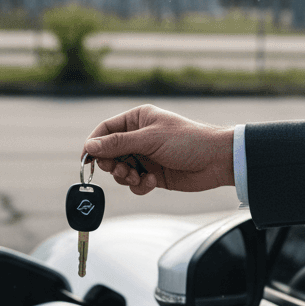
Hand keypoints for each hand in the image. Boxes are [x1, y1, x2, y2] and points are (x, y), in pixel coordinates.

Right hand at [82, 105, 234, 195]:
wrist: (216, 161)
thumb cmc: (187, 141)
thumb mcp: (149, 139)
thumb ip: (118, 144)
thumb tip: (90, 146)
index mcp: (137, 120)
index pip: (105, 130)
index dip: (95, 144)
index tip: (87, 160)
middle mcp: (139, 137)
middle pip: (109, 153)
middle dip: (112, 165)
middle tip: (120, 170)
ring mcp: (145, 157)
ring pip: (120, 171)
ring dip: (126, 177)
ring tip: (138, 177)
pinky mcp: (152, 175)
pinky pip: (135, 183)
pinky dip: (140, 185)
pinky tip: (152, 182)